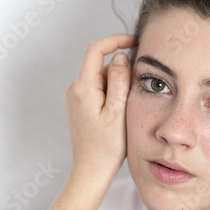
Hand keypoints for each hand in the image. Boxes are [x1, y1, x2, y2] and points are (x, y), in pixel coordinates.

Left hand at [65, 33, 136, 173]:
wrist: (91, 169)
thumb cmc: (107, 145)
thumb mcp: (119, 110)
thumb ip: (119, 79)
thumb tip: (119, 56)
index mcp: (83, 87)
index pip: (96, 49)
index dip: (115, 40)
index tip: (134, 41)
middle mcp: (75, 88)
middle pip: (101, 64)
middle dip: (120, 71)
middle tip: (135, 91)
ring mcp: (75, 96)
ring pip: (101, 77)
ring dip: (117, 84)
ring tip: (126, 108)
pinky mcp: (79, 104)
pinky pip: (98, 88)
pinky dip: (111, 92)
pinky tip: (117, 112)